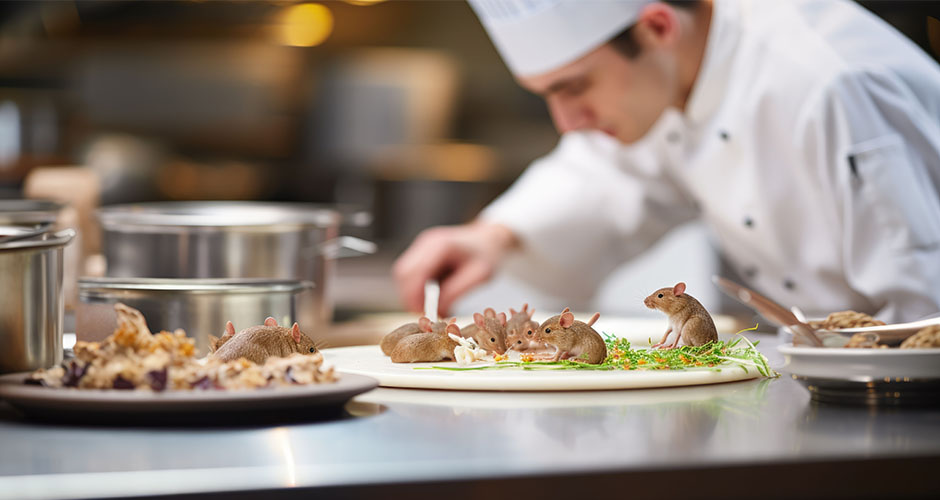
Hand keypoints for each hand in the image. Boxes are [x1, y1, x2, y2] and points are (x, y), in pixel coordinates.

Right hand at [393, 221, 517, 315]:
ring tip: (433, 307)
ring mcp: (420, 247)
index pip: (414, 272)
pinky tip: (433, 297)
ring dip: (412, 294)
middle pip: (402, 273)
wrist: (488, 238)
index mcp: (440, 245)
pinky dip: (416, 289)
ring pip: (402, 275)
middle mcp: (425, 243)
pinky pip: (409, 275)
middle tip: (428, 315)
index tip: (424, 314)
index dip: (414, 296)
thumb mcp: (479, 275)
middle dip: (410, 298)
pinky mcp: (420, 254)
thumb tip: (436, 309)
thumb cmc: (487, 255)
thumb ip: (456, 291)